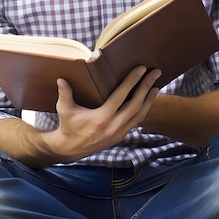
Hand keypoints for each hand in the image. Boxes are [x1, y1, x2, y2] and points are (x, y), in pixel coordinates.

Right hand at [42, 66, 161, 161]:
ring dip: (149, 100)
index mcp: (101, 118)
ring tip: (156, 86)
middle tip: (156, 73)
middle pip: (136, 104)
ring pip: (140, 115)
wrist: (70, 149)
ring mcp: (119, 133)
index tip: (140, 69)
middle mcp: (113, 126)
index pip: (121, 96)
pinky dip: (144, 110)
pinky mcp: (120, 136)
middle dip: (147, 87)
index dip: (132, 81)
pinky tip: (147, 101)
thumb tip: (61, 78)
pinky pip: (136, 122)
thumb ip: (64, 93)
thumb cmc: (68, 126)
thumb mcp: (64, 109)